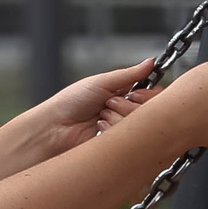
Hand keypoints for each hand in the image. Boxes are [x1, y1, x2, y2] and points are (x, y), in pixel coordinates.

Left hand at [30, 58, 156, 158]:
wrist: (55, 127)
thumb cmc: (71, 102)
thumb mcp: (101, 82)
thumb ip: (129, 74)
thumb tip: (150, 63)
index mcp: (124, 94)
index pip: (152, 95)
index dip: (146, 95)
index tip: (134, 93)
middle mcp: (126, 112)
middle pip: (149, 111)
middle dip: (128, 106)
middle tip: (109, 104)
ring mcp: (123, 130)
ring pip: (139, 125)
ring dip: (117, 118)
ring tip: (100, 117)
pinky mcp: (119, 146)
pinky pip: (129, 139)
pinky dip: (112, 130)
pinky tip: (99, 129)